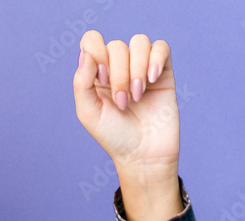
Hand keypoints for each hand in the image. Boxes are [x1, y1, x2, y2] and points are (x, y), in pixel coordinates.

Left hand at [73, 30, 178, 181]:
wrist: (143, 154)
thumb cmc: (113, 136)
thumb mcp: (88, 113)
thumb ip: (82, 83)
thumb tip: (86, 54)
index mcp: (96, 73)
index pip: (92, 41)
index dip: (96, 53)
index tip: (101, 79)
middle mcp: (118, 66)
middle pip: (116, 46)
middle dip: (118, 75)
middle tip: (122, 103)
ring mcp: (141, 68)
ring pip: (139, 42)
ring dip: (137, 70)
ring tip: (137, 97)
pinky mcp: (163, 72)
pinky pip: (161, 47)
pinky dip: (156, 60)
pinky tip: (152, 81)